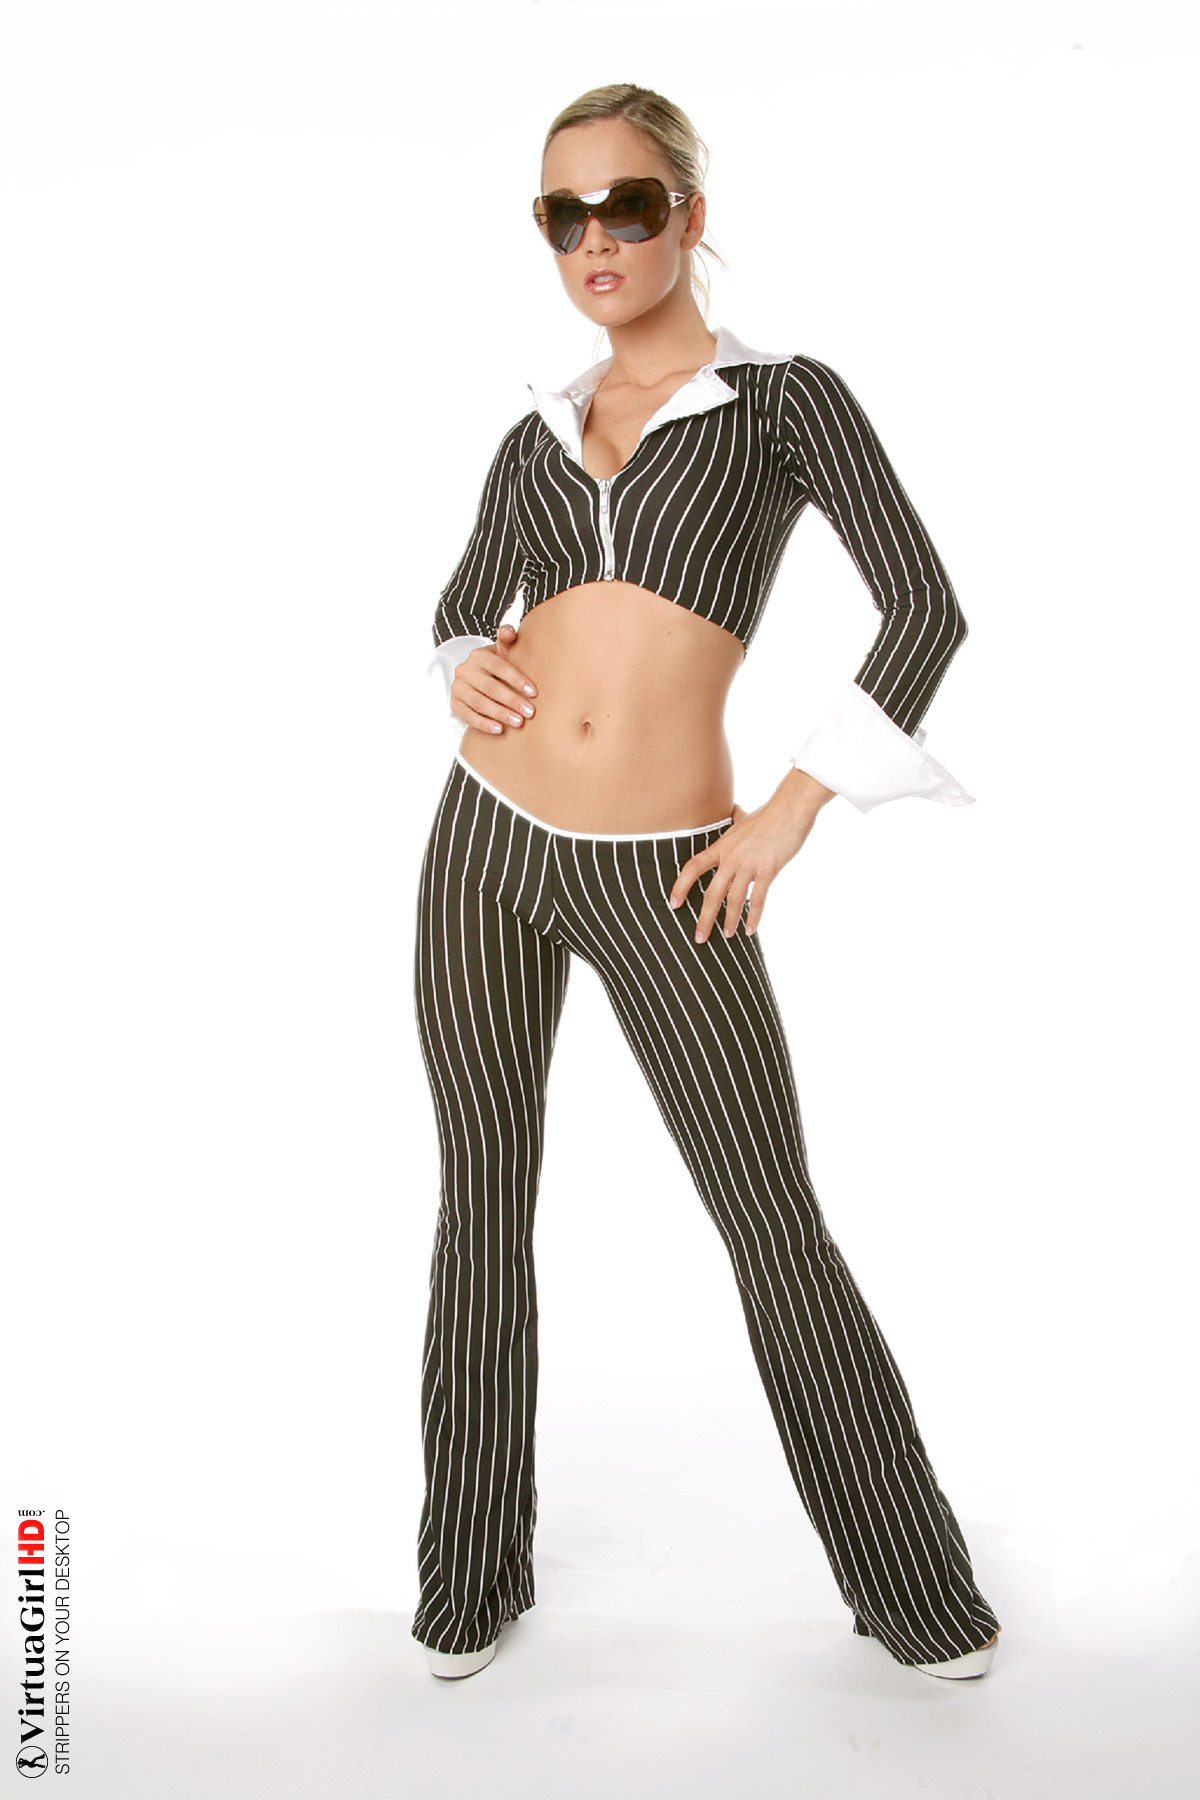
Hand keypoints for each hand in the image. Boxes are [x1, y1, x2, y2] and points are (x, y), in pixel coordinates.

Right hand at [452, 623, 538, 733]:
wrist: (475, 677)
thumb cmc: (497, 665)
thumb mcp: (501, 651)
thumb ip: (507, 640)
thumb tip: (509, 631)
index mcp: (478, 655)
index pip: (498, 666)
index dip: (516, 679)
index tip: (534, 692)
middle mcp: (464, 670)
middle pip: (490, 687)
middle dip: (512, 700)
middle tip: (529, 712)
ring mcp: (457, 688)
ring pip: (479, 703)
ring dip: (500, 714)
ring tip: (518, 722)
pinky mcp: (454, 704)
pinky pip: (468, 716)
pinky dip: (484, 724)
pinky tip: (499, 729)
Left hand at [667, 768, 836, 941]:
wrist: (789, 810)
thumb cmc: (768, 814)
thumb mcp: (743, 817)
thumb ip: (734, 819)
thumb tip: (733, 811)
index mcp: (722, 846)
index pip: (693, 867)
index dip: (681, 886)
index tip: (673, 903)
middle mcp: (731, 858)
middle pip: (712, 893)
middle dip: (705, 918)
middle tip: (699, 938)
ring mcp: (749, 865)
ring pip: (734, 899)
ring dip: (729, 920)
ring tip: (727, 936)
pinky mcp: (767, 870)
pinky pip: (758, 899)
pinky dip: (754, 916)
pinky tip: (751, 930)